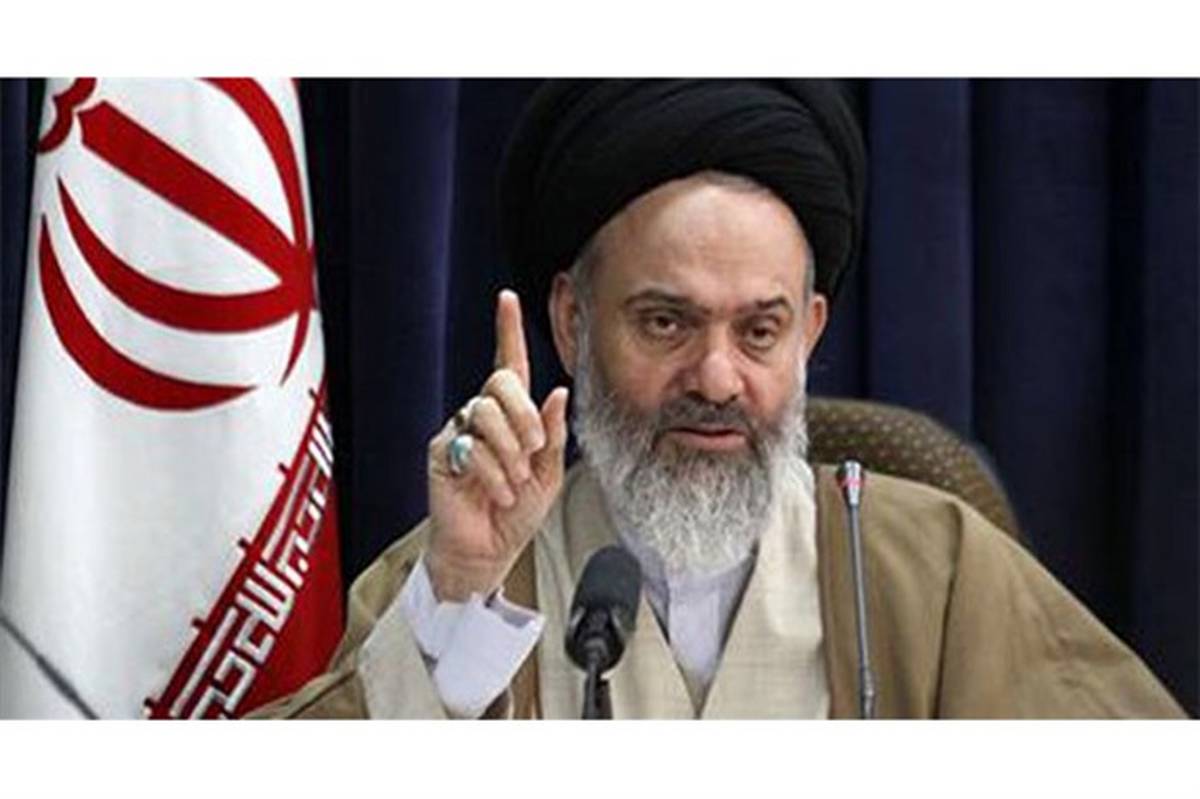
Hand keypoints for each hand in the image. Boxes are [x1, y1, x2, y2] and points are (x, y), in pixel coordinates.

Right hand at [425, 289, 569, 601]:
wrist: (488, 551)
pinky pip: (472, 446)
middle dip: (524, 414)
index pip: (509, 365)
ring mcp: (460, 432)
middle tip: (534, 450)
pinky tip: (496, 494)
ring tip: (514, 484)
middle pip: (501, 382)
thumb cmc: (516, 514)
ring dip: (510, 452)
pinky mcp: (443, 452)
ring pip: (487, 412)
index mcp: (513, 416)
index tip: (506, 298)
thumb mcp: (549, 474)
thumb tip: (559, 392)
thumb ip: (554, 434)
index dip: (507, 331)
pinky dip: (493, 474)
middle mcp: (484, 416)